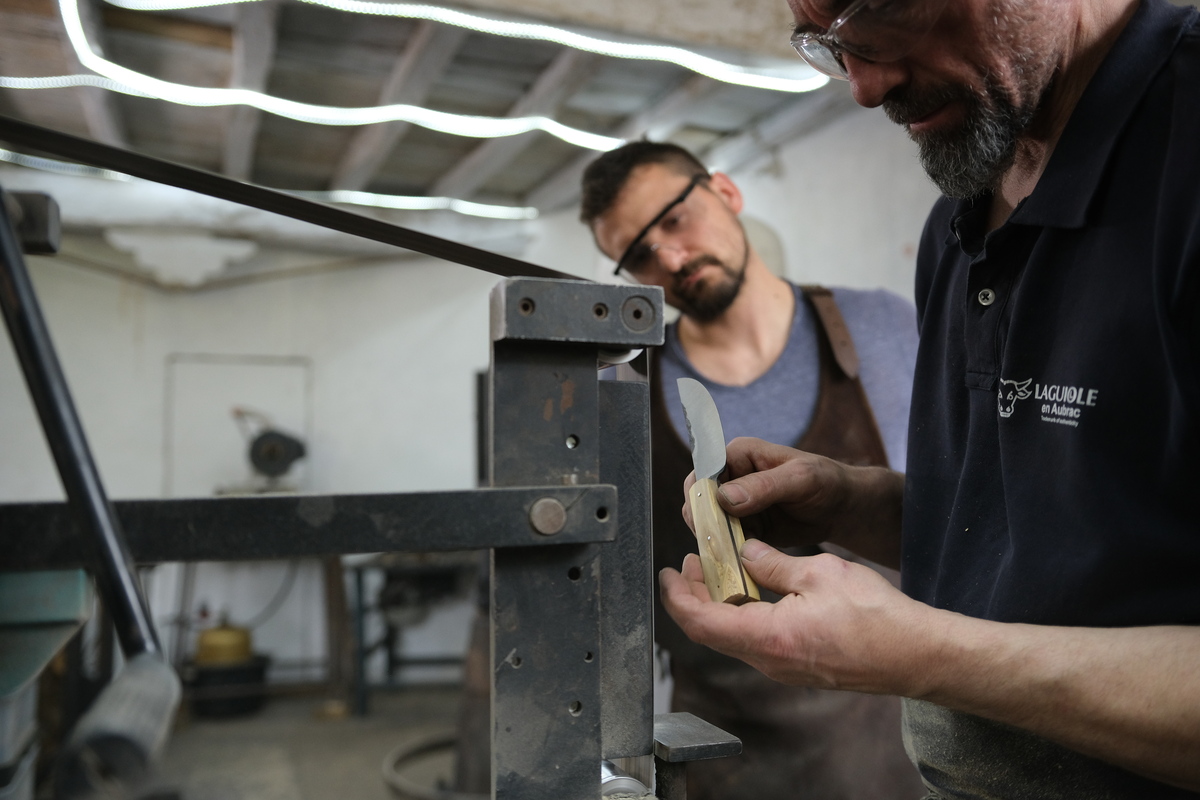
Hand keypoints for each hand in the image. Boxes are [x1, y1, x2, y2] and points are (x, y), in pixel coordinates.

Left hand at [659, 539, 932, 694]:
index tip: (668, 572)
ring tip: (719, 568)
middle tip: (692, 561)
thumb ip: (773, 562)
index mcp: (767, 636)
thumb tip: (744, 552)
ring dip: (719, 603)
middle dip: (694, 595)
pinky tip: (752, 588)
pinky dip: (742, 613)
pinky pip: (756, 641)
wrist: (914, 655)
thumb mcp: (819, 572)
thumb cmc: (875, 616)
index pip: (701, 620)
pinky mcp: (797, 665)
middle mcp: (769, 660)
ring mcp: (783, 667)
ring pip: (732, 636)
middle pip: (711, 630)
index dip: (677, 596)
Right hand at [682, 438, 903, 563]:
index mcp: (738, 454)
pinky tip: (738, 562)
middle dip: (706, 522)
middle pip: (699, 500)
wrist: (844, 508)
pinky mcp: (743, 526)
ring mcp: (735, 504)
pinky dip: (728, 552)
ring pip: (709, 523)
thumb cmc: (827, 482)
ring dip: (716, 540)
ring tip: (731, 555)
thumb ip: (764, 486)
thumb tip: (725, 497)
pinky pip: (725, 540)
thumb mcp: (801, 479)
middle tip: (720, 544)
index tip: (709, 520)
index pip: (704, 472)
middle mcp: (731, 476)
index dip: (700, 496)